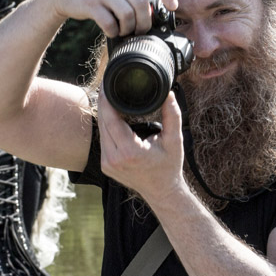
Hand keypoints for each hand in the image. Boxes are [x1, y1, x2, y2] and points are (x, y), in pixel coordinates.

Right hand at [42, 0, 178, 38]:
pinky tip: (111, 31)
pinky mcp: (90, 4)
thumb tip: (156, 11)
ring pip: (127, 15)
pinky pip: (110, 23)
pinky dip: (113, 32)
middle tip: (140, 30)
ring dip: (128, 29)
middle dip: (144, 23)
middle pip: (142, 5)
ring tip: (123, 31)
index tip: (174, 7)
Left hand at [98, 90, 187, 205]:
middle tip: (108, 85)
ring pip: (100, 131)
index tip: (107, 85)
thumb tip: (168, 93)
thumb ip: (172, 115)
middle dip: (104, 103)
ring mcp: (107, 164)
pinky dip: (107, 126)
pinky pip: (103, 140)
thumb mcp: (175, 140)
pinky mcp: (105, 165)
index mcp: (130, 151)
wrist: (162, 191)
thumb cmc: (169, 165)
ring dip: (104, 114)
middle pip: (102, 123)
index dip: (106, 100)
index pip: (111, 119)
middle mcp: (114, 159)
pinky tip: (113, 116)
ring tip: (110, 97)